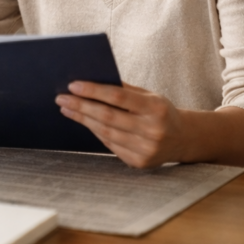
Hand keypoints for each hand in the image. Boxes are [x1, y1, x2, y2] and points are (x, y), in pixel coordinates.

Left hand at [56, 81, 185, 167]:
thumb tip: (89, 80)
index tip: (72, 85)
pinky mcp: (139, 163)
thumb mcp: (149, 96)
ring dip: (82, 120)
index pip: (118, 96)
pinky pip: (110, 145)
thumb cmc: (159, 111)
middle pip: (107, 116)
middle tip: (61, 98)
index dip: (93, 91)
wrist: (183, 139)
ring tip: (67, 108)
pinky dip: (95, 132)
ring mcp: (146, 149)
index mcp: (156, 108)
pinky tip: (84, 122)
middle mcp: (152, 130)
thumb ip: (123, 89)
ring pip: (105, 132)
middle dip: (81, 106)